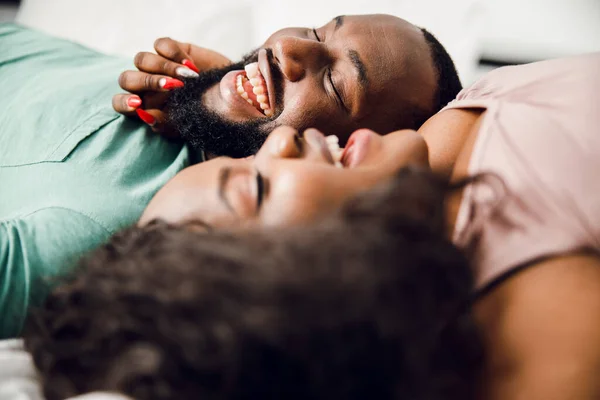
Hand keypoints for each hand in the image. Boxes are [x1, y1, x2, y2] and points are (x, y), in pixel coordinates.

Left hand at [113, 37, 230, 134]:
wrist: (233, 97)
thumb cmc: (206, 115)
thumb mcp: (186, 125)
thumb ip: (165, 125)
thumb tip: (145, 117)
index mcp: (143, 106)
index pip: (120, 102)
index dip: (124, 102)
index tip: (138, 104)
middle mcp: (145, 85)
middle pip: (127, 78)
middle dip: (147, 82)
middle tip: (170, 87)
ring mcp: (157, 65)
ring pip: (141, 59)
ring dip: (162, 68)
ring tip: (187, 77)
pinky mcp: (171, 49)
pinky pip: (160, 45)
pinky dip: (173, 54)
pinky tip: (190, 65)